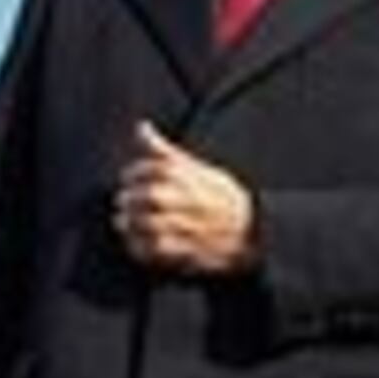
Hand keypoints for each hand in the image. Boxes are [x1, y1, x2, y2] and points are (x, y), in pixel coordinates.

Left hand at [113, 121, 260, 276]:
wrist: (254, 232)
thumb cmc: (222, 197)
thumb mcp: (200, 169)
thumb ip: (166, 151)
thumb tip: (141, 126)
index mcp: (196, 179)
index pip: (157, 169)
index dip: (135, 172)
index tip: (128, 178)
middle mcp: (194, 201)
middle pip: (152, 197)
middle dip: (131, 199)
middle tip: (123, 201)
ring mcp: (192, 227)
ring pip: (151, 224)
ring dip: (131, 223)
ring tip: (124, 222)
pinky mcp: (190, 251)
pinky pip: (157, 250)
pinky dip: (139, 246)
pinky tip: (135, 240)